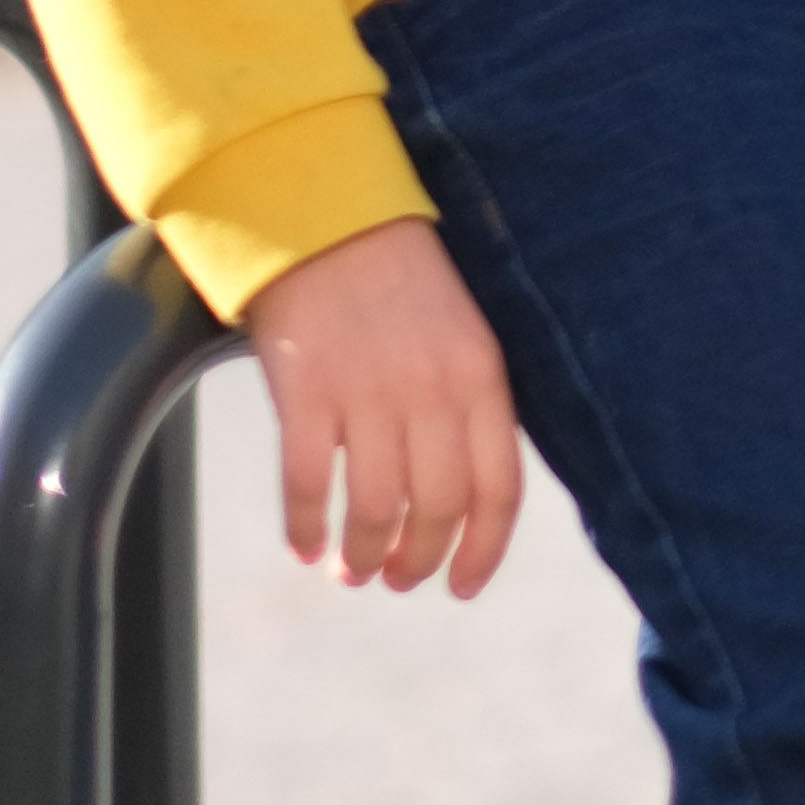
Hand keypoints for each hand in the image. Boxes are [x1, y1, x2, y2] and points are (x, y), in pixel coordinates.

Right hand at [237, 218, 525, 598]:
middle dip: (418, 562)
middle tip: (399, 580)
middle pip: (438, 509)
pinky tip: (306, 545)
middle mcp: (431, 390)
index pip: (498, 488)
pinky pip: (309, 485)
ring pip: (376, 510)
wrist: (326, 217)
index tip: (462, 586)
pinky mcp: (306, 392)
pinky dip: (306, 527)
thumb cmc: (400, 283)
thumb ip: (472, 407)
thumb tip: (469, 500)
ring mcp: (367, 393)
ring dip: (365, 556)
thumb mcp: (463, 334)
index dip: (484, 551)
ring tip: (353, 571)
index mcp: (481, 376)